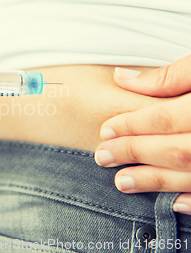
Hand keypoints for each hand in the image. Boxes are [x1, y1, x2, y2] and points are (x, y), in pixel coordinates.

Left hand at [94, 55, 190, 213]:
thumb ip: (172, 75)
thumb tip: (123, 78)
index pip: (167, 118)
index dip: (132, 125)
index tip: (106, 130)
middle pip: (177, 150)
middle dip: (136, 153)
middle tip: (102, 157)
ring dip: (157, 181)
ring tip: (122, 182)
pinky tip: (174, 203)